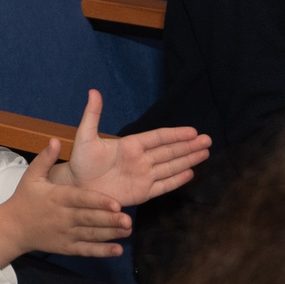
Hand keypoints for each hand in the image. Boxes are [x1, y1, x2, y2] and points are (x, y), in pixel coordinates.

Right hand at [0, 139, 130, 263]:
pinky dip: (102, 251)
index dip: (98, 201)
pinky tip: (117, 250)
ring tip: (127, 231)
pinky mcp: (67, 248)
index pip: (80, 199)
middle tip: (128, 220)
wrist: (12, 228)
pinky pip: (86, 250)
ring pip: (91, 234)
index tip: (116, 203)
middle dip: (109, 220)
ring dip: (110, 234)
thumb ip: (46, 158)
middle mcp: (63, 217)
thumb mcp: (31, 175)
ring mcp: (66, 234)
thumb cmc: (24, 199)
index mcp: (57, 197)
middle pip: (89, 219)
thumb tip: (56, 139)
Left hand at [58, 90, 208, 206]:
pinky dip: (177, 180)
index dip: (175, 135)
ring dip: (189, 160)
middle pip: (170, 151)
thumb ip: (92, 115)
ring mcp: (143, 176)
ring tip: (205, 153)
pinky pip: (164, 186)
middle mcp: (141, 159)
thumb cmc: (80, 161)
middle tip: (208, 140)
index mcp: (130, 145)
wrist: (77, 186)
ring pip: (171, 167)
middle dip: (189, 146)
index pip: (158, 138)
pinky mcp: (143, 193)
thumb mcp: (85, 136)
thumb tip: (94, 91)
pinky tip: (191, 173)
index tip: (193, 131)